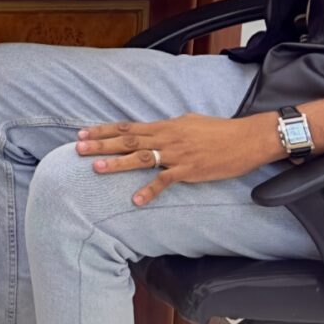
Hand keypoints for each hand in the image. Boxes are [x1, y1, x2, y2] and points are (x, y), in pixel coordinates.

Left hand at [75, 111, 279, 205]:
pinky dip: (150, 191)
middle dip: (101, 144)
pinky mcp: (189, 171)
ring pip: (141, 157)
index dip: (104, 130)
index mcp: (165, 126)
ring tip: (96, 169)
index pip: (128, 126)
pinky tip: (136, 200)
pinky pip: (165, 181)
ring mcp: (177, 155)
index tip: (83, 132)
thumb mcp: (188, 122)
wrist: (246, 138)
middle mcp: (167, 138)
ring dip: (118, 163)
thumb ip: (167, 128)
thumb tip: (152, 132)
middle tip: (78, 148)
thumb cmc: (219, 130)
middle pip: (128, 140)